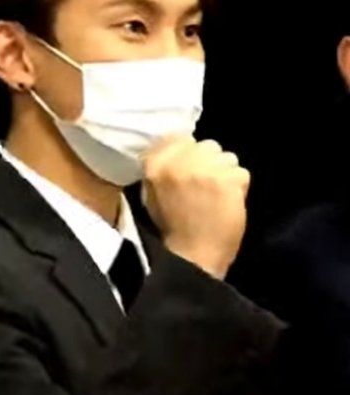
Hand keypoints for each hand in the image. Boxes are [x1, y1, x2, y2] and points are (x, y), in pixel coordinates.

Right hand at [143, 137, 249, 278]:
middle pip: (206, 144)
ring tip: (217, 196)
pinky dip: (238, 188)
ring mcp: (206, 169)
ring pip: (227, 157)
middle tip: (204, 186)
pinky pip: (241, 174)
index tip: (190, 168)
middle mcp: (180, 160)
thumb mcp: (152, 192)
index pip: (178, 137)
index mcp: (156, 163)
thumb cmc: (171, 227)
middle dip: (208, 162)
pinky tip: (228, 204)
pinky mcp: (229, 180)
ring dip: (225, 173)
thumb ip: (163, 166)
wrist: (193, 257)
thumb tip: (179, 148)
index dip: (189, 152)